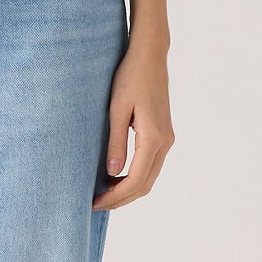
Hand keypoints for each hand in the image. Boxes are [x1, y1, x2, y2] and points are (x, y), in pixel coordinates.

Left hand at [93, 35, 174, 209]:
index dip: (115, 196)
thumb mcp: (117, 109)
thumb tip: (112, 173)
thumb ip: (116, 142)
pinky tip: (115, 177)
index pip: (135, 180)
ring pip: (149, 177)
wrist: (149, 56)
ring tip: (103, 194)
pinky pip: (150, 165)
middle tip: (96, 204)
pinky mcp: (163, 134)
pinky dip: (135, 177)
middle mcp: (165, 142)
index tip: (95, 202)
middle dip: (121, 199)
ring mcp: (167, 139)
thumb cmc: (130, 77)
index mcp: (154, 137)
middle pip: (145, 184)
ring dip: (128, 190)